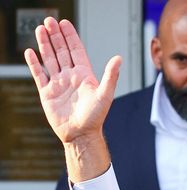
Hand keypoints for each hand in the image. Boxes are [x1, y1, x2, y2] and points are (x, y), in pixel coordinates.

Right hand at [24, 17, 120, 180]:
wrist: (81, 134)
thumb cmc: (95, 117)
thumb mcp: (105, 94)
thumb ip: (110, 76)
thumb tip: (119, 58)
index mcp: (84, 75)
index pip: (76, 50)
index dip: (70, 37)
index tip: (64, 23)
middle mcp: (71, 77)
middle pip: (61, 51)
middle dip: (55, 36)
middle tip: (49, 20)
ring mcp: (58, 84)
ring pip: (50, 59)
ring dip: (45, 45)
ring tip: (39, 29)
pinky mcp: (47, 93)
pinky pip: (39, 75)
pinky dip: (34, 64)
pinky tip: (30, 52)